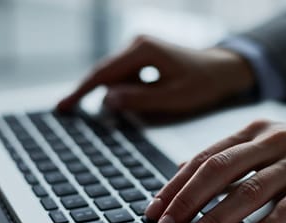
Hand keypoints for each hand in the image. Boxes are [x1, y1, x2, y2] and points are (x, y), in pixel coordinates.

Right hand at [57, 35, 254, 113]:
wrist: (222, 70)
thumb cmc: (203, 83)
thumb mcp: (174, 97)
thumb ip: (140, 99)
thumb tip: (107, 101)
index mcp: (143, 50)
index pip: (103, 74)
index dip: (81, 92)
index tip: (63, 107)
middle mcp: (137, 44)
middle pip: (105, 74)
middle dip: (96, 95)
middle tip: (76, 114)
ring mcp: (139, 49)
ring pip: (115, 76)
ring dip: (118, 94)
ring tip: (144, 104)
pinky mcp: (143, 56)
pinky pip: (126, 76)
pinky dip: (126, 90)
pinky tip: (144, 98)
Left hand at [144, 120, 285, 222]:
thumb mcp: (268, 147)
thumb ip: (229, 157)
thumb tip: (184, 168)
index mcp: (255, 131)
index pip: (204, 158)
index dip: (176, 185)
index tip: (154, 210)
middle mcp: (274, 139)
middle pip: (219, 170)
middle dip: (187, 201)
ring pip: (250, 188)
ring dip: (217, 218)